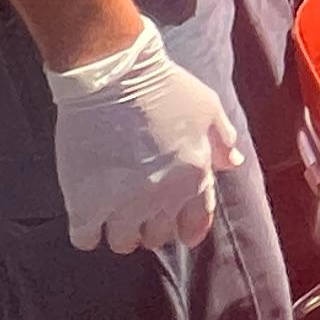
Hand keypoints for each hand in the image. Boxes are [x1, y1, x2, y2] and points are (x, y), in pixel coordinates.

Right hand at [45, 21, 243, 253]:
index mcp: (194, 178)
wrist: (113, 77)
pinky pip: (86, 239)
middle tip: (139, 210)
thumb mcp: (208, 108)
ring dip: (121, 232)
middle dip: (151, 226)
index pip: (196, 223)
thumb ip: (223, 140)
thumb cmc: (165, 87)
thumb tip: (233, 163)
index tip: (178, 230)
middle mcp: (162, 199)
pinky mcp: (86, 204)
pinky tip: (87, 218)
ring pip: (123, 242)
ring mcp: (124, 205)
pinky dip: (87, 233)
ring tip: (112, 214)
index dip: (187, 229)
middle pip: (158, 236)